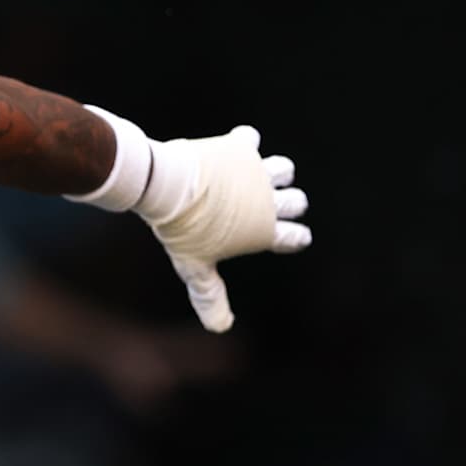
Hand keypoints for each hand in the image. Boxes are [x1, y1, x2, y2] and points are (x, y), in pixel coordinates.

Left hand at [137, 125, 310, 331]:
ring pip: (283, 168)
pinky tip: (232, 147)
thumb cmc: (181, 230)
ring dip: (275, 172)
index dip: (294, 237)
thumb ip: (209, 296)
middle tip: (267, 204)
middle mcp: (267, 200)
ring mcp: (256, 172)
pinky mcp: (240, 148)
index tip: (290, 236)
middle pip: (297, 201)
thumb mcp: (194, 267)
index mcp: (263, 231)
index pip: (296, 237)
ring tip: (254, 176)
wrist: (168, 187)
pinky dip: (244, 142)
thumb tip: (220, 327)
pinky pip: (249, 139)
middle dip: (289, 203)